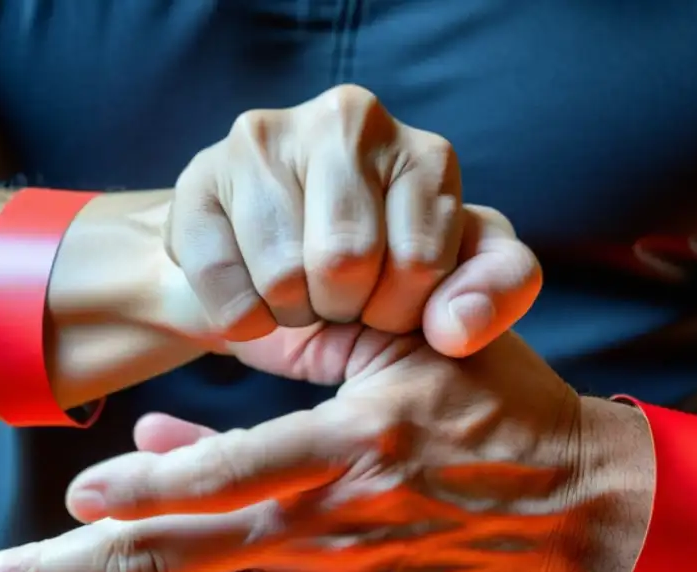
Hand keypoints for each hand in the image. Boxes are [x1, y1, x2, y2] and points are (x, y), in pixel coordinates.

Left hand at [0, 333, 653, 571]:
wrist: (583, 516)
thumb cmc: (497, 417)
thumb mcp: (398, 365)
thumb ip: (279, 397)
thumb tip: (158, 436)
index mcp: (343, 444)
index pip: (219, 474)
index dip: (136, 494)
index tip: (63, 502)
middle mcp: (328, 528)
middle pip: (171, 563)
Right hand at [162, 84, 538, 358]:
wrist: (277, 278)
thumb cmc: (376, 279)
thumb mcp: (455, 284)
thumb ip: (496, 290)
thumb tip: (455, 327)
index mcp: (424, 153)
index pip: (418, 263)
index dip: (399, 310)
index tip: (388, 301)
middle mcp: (350, 119)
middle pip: (345, 261)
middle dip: (343, 310)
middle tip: (337, 298)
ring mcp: (267, 138)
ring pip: (282, 275)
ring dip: (291, 312)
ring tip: (298, 292)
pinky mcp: (199, 177)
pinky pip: (219, 278)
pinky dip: (238, 314)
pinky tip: (251, 297)